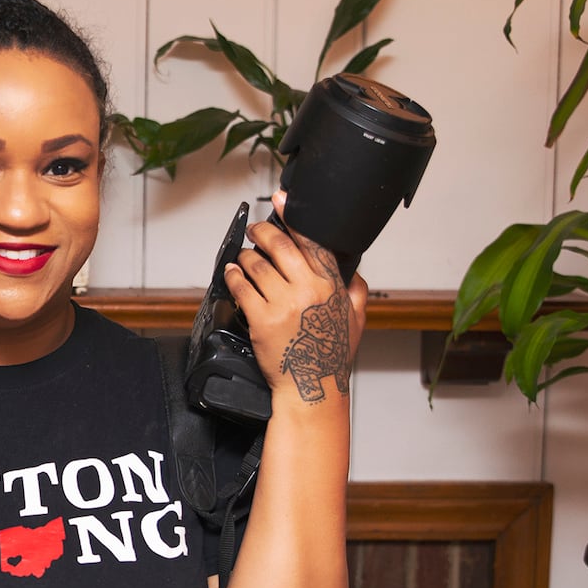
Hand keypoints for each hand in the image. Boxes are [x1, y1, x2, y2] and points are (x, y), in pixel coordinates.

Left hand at [221, 190, 367, 408]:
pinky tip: (231, 273)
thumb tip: (353, 270)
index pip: (310, 241)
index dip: (293, 218)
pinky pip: (241, 288)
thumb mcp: (357, 319)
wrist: (311, 386)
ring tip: (243, 256)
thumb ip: (356, 290)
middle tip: (255, 229)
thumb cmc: (332, 355)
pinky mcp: (261, 319)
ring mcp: (283, 303)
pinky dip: (233, 277)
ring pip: (257, 265)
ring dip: (246, 256)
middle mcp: (307, 289)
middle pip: (279, 246)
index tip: (280, 201)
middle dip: (262, 231)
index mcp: (331, 285)